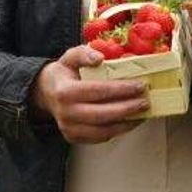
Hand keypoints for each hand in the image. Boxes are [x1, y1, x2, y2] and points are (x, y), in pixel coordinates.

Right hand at [30, 45, 148, 143]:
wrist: (46, 93)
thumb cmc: (64, 73)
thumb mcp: (70, 57)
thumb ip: (83, 53)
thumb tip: (99, 58)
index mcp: (65, 92)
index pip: (98, 91)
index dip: (121, 89)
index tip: (140, 86)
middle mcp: (66, 113)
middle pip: (102, 114)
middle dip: (127, 108)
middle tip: (145, 101)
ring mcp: (69, 128)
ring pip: (103, 131)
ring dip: (126, 123)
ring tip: (142, 112)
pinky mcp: (74, 138)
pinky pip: (100, 137)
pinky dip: (118, 130)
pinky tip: (131, 120)